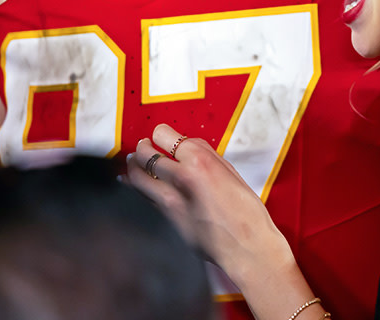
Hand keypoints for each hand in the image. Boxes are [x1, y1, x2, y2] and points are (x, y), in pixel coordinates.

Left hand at [126, 123, 295, 285]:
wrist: (246, 245)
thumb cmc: (245, 212)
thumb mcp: (229, 172)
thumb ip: (205, 155)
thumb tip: (186, 146)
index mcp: (199, 160)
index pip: (162, 134)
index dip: (159, 134)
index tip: (159, 136)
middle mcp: (180, 177)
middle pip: (145, 154)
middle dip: (142, 149)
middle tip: (142, 147)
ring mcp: (169, 201)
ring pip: (136, 178)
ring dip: (133, 168)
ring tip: (133, 164)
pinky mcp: (165, 221)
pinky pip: (141, 200)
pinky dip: (135, 191)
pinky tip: (133, 187)